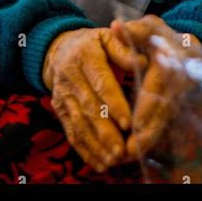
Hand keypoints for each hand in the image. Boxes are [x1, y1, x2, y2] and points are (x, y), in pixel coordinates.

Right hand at [43, 27, 146, 171]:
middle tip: (122, 150)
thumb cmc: (93, 43)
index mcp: (85, 55)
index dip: (113, 103)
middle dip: (105, 131)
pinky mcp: (60, 109)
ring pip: (79, 123)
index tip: (128, 122)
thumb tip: (141, 62)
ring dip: (95, 144)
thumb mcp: (107, 37)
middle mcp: (70, 76)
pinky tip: (99, 163)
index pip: (100, 81)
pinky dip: (84, 150)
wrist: (59, 49)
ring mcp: (63, 94)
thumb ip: (123, 49)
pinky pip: (70, 132)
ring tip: (113, 160)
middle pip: (89, 107)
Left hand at [111, 15, 201, 158]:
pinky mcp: (175, 104)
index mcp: (172, 58)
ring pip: (165, 119)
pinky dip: (151, 137)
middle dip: (147, 130)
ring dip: (149, 138)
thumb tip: (116, 26)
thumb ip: (133, 29)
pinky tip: (136, 151)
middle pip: (163, 108)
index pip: (158, 85)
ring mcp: (180, 94)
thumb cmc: (161, 34)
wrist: (185, 44)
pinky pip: (164, 122)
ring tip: (129, 155)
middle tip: (129, 150)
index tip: (133, 124)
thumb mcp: (148, 26)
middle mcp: (179, 79)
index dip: (147, 106)